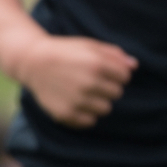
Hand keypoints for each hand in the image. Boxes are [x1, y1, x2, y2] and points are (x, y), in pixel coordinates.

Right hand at [19, 35, 135, 127]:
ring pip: (106, 109)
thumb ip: (114, 54)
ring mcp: (76, 100)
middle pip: (117, 93)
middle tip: (92, 81)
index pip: (125, 77)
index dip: (117, 73)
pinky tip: (76, 102)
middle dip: (108, 87)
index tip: (104, 71)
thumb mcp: (90, 45)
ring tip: (84, 92)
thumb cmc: (66, 52)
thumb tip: (134, 66)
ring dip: (98, 101)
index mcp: (96, 64)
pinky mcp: (65, 114)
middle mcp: (87, 83)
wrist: (32, 61)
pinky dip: (86, 114)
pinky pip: (90, 121)